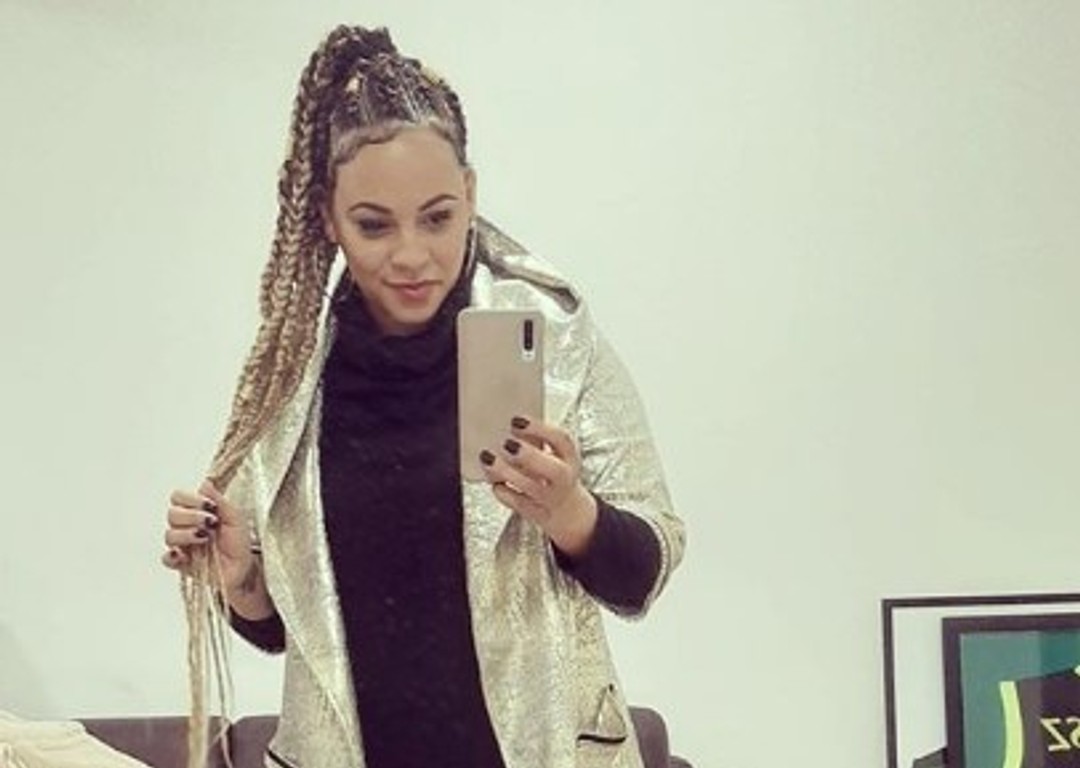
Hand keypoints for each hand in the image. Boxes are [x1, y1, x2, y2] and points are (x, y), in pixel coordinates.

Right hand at [161, 480, 254, 591]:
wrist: (243, 568)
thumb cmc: (239, 542)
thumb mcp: (235, 517)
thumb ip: (220, 500)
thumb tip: (205, 483)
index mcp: (197, 511)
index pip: (178, 497)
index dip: (190, 499)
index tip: (209, 505)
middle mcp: (186, 526)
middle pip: (172, 514)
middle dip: (191, 516)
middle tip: (211, 522)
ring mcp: (182, 545)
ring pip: (169, 535)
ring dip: (187, 534)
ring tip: (206, 538)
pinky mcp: (181, 563)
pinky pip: (166, 558)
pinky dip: (172, 556)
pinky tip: (185, 555)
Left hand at [479, 416, 597, 556]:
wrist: (566, 509)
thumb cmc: (552, 473)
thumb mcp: (552, 453)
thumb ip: (534, 439)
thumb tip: (508, 424)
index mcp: (569, 457)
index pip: (562, 440)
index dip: (539, 429)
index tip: (516, 421)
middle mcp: (563, 479)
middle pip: (554, 470)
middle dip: (530, 456)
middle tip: (508, 444)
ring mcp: (551, 498)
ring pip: (531, 488)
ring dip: (507, 472)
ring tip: (488, 458)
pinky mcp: (536, 514)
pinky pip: (518, 504)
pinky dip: (503, 492)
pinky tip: (495, 481)